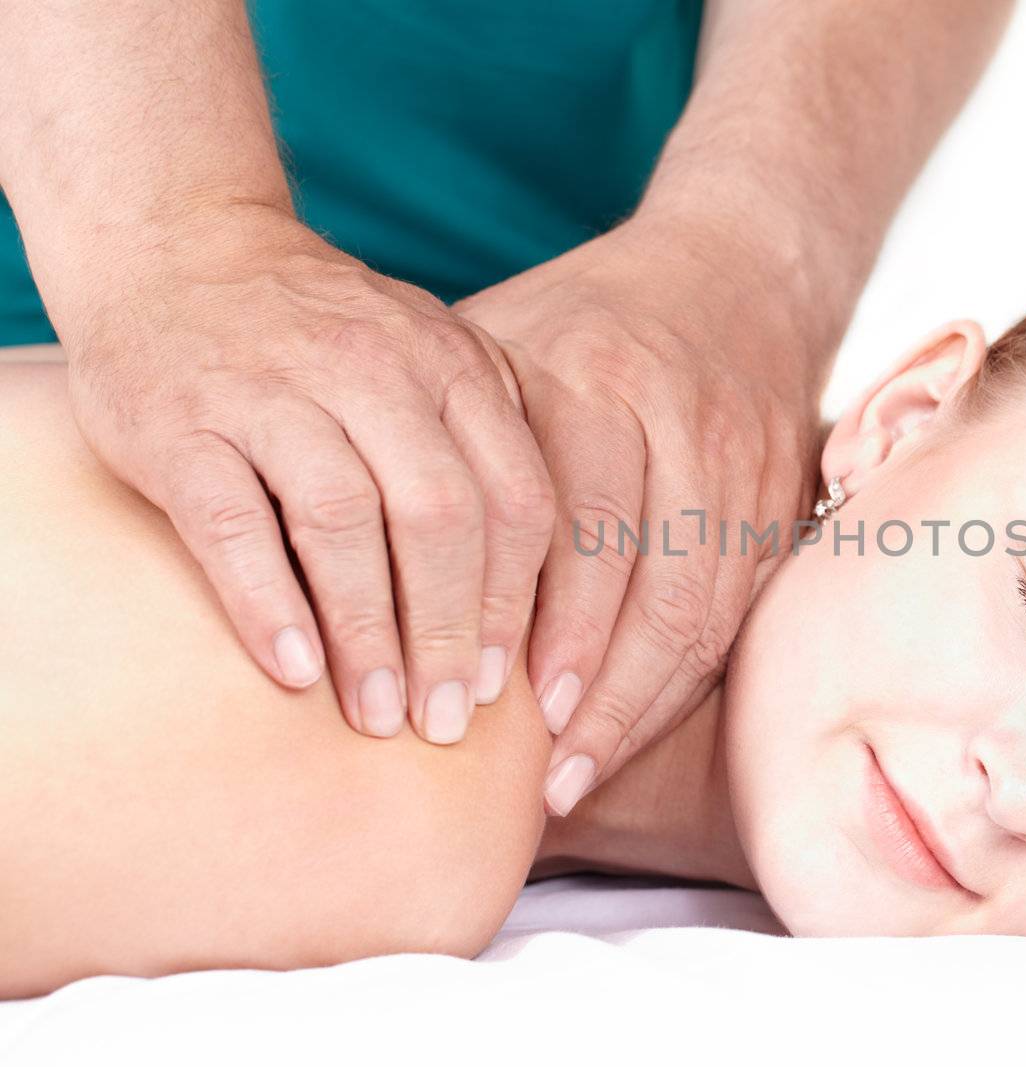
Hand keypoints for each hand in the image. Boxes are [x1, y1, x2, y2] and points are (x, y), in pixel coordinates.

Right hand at [67, 205, 553, 742]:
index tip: (518, 686)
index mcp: (452, 366)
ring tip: (380, 715)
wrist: (180, 244)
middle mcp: (373, 371)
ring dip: (368, 631)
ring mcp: (272, 390)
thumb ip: (483, 446)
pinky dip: (268, 601)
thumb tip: (537, 599)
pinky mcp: (182, 421)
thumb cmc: (323, 338)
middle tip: (450, 722)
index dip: (521, 600)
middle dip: (453, 631)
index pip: (516, 495)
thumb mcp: (427, 363)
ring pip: (343, 521)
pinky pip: (232, 521)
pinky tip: (296, 669)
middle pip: (441, 515)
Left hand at [455, 211, 824, 814]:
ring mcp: (740, 465)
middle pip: (642, 581)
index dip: (528, 624)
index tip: (483, 706)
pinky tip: (636, 725)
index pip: (562, 524)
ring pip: (700, 608)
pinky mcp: (780, 501)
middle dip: (591, 692)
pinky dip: (688, 678)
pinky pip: (738, 610)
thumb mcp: (502, 339)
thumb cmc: (586, 320)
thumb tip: (339, 538)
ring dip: (641, 703)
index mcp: (590, 378)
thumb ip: (441, 429)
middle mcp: (674, 422)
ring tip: (579, 773)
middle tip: (535, 778)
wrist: (740, 275)